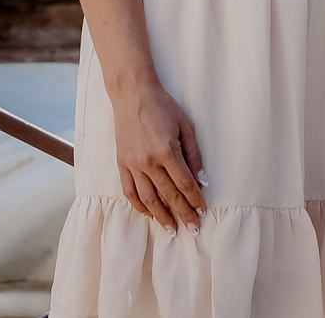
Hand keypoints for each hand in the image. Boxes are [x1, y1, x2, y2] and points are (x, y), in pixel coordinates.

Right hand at [110, 80, 206, 230]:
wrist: (132, 94)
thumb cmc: (163, 107)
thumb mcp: (186, 125)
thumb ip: (195, 155)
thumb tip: (203, 180)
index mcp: (167, 151)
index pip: (185, 183)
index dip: (195, 199)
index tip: (202, 211)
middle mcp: (148, 161)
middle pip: (169, 195)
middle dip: (183, 214)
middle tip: (193, 229)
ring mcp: (133, 164)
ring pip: (148, 199)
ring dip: (161, 216)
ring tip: (171, 230)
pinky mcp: (121, 164)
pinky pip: (129, 191)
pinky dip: (139, 206)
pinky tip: (149, 214)